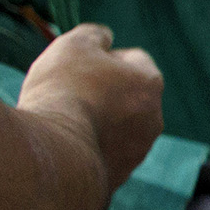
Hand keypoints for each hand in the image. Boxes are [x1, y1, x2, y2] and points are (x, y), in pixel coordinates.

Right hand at [19, 23, 161, 190]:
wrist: (56, 149)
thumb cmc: (65, 91)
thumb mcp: (75, 45)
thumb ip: (94, 35)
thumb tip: (104, 37)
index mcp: (151, 83)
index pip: (134, 59)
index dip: (104, 57)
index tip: (80, 64)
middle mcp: (154, 118)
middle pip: (129, 95)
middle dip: (104, 91)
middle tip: (71, 92)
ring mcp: (138, 150)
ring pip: (120, 127)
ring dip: (100, 120)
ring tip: (68, 119)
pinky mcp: (120, 175)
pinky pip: (106, 153)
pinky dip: (91, 146)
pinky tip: (69, 143)